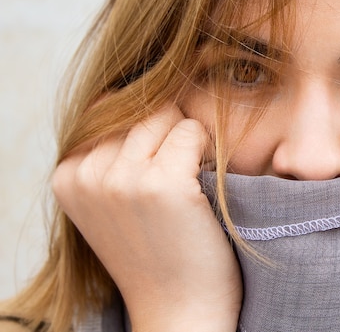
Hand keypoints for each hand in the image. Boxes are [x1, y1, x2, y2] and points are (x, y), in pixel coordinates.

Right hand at [52, 104, 241, 331]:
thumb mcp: (111, 203)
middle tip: (179, 176)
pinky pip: (193, 131)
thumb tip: (131, 94)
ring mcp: (123, 179)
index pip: (109, 113)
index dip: (146, 136)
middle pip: (140, 111)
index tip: (155, 173)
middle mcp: (88, 174)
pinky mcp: (164, 184)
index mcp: (67, 176)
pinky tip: (202, 187)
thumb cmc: (154, 253)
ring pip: (167, 116)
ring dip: (187, 140)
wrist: (178, 310)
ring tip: (189, 182)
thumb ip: (109, 155)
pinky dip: (206, 149)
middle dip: (167, 133)